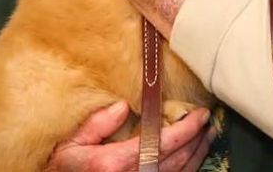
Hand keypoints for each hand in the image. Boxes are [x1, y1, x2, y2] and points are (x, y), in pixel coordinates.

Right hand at [45, 101, 215, 171]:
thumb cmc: (63, 166)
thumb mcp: (72, 142)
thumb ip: (96, 125)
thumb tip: (123, 107)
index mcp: (115, 164)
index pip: (161, 144)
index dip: (185, 130)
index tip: (200, 115)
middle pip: (176, 161)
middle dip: (196, 140)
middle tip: (208, 121)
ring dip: (197, 155)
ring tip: (208, 137)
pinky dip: (188, 170)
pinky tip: (194, 159)